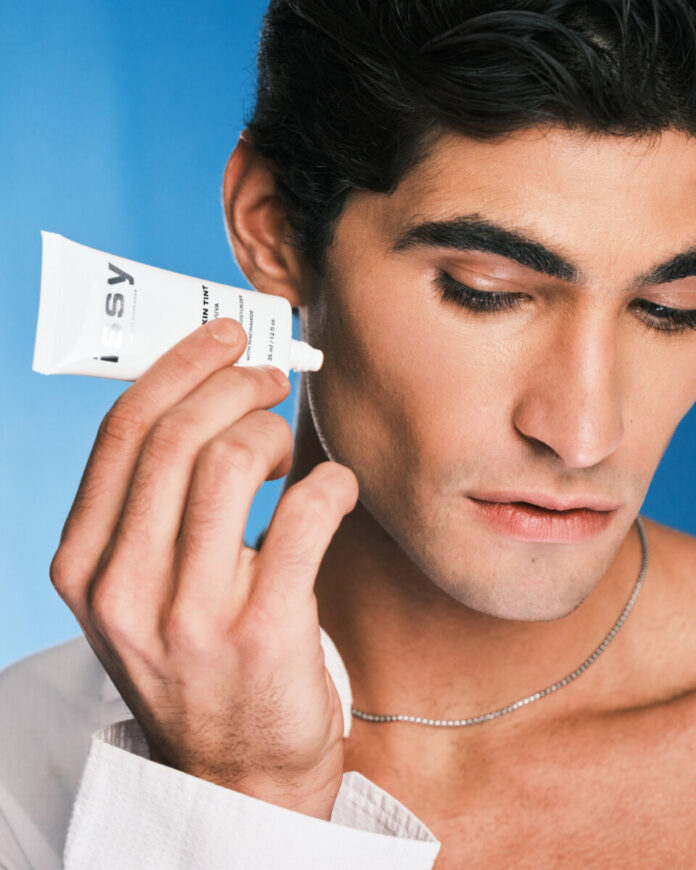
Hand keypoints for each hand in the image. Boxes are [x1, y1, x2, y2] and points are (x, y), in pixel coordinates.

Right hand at [50, 318, 358, 819]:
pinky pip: (305, 514)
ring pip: (233, 461)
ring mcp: (190, 614)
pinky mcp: (261, 631)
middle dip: (234, 382)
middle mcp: (123, 587)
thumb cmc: (197, 660)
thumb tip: (202, 397)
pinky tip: (333, 490)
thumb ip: (151, 507)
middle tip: (270, 376)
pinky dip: (329, 483)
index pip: (122, 433)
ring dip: (275, 429)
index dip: (179, 367)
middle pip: (177, 435)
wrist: (236, 770)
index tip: (222, 337)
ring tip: (290, 446)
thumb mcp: (141, 588)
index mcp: (84, 566)